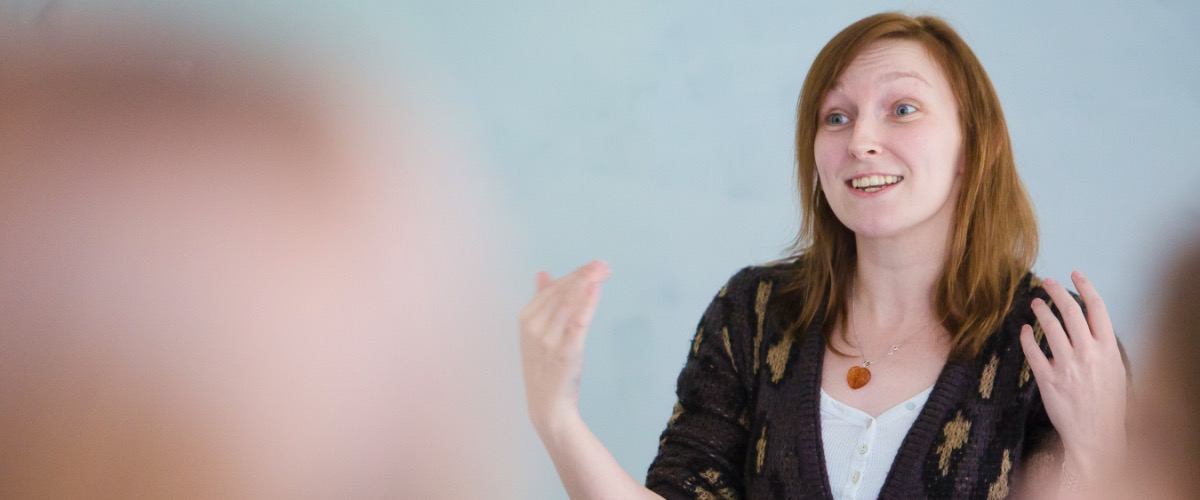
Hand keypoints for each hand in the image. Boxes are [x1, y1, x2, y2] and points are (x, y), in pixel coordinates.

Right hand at [519, 260, 609, 435]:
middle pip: (562, 292)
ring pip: (569, 303)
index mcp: (526, 318)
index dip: (575, 274)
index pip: (553, 288)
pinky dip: (586, 304)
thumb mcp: (536, 332)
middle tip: (604, 265)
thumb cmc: (544, 367)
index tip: (595, 266)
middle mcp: (534, 326)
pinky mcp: (565, 352)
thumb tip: (543, 273)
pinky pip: (577, 323)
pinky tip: (596, 289)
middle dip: (584, 274)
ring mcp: (548, 340)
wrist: (547, 405)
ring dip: (587, 283)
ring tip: (603, 271)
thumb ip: (540, 300)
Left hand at [1019, 271, 1126, 480]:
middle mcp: (1088, 354)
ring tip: (1034, 302)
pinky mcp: (1048, 380)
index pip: (1097, 309)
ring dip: (1041, 311)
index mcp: (1108, 350)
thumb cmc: (1108, 405)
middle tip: (1046, 282)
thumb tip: (1088, 325)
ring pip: (1050, 328)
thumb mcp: (1115, 371)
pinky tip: (1024, 330)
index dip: (1085, 287)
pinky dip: (1027, 338)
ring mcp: (1067, 366)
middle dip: (1057, 292)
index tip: (1074, 273)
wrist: (1097, 435)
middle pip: (1070, 313)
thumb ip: (1102, 347)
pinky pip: (1033, 352)